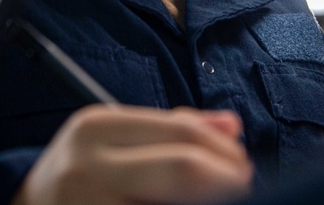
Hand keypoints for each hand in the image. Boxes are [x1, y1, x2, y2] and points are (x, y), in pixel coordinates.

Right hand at [11, 105, 252, 204]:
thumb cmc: (80, 172)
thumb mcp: (113, 137)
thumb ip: (171, 127)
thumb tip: (231, 126)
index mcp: (95, 126)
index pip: (181, 132)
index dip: (223, 150)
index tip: (240, 163)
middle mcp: (89, 166)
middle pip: (184, 170)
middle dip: (227, 179)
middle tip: (242, 186)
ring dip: (209, 202)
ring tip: (219, 200)